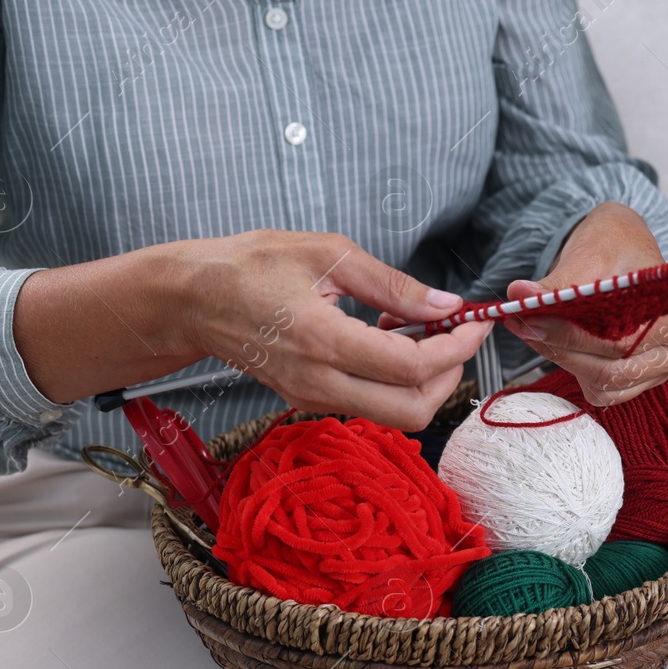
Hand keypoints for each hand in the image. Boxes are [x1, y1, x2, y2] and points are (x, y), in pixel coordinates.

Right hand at [180, 230, 491, 429]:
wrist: (191, 298)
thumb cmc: (251, 265)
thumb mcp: (328, 254)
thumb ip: (393, 285)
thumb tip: (445, 305)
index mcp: (323, 341)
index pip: (413, 367)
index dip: (457, 348)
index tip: (475, 322)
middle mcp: (318, 382)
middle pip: (413, 411)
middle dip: (450, 375)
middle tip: (457, 334)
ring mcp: (312, 398)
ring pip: (394, 414)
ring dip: (423, 379)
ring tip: (418, 330)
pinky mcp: (307, 400)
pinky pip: (369, 405)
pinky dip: (395, 381)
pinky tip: (387, 339)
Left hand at [501, 203, 667, 405]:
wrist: (622, 249)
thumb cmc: (615, 247)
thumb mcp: (589, 255)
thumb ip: (558, 283)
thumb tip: (520, 294)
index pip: (621, 340)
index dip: (571, 336)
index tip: (530, 319)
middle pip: (613, 368)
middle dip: (561, 349)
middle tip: (522, 326)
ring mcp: (661, 367)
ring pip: (607, 385)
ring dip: (565, 362)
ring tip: (534, 332)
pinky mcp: (641, 379)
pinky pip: (605, 392)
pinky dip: (577, 373)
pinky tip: (559, 347)